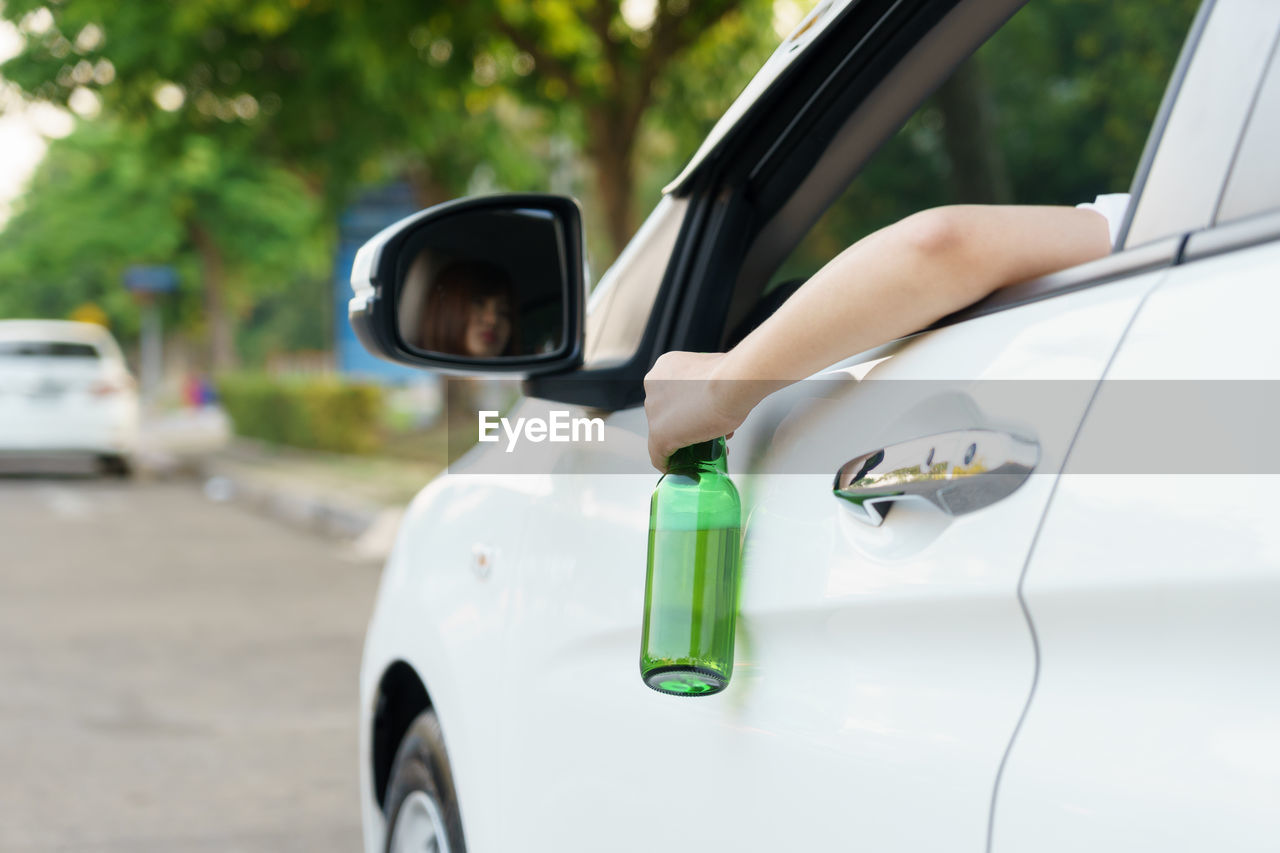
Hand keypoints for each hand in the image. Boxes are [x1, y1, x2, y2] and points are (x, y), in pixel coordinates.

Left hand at [643, 351, 756, 471]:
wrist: (733, 383)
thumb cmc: (731, 377)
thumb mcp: (716, 375)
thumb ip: (707, 387)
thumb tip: (714, 402)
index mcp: (666, 367)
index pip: (672, 394)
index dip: (689, 409)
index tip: (702, 417)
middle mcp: (654, 386)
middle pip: (667, 414)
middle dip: (688, 425)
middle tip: (707, 433)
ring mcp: (654, 411)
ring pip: (665, 433)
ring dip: (684, 443)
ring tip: (708, 448)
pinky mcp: (659, 434)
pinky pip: (658, 453)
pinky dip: (667, 462)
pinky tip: (678, 467)